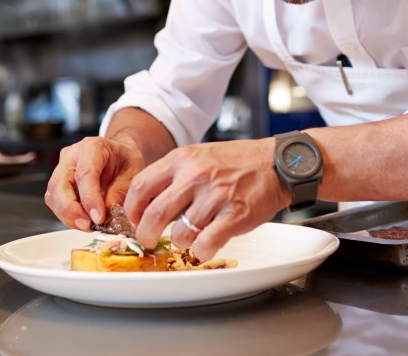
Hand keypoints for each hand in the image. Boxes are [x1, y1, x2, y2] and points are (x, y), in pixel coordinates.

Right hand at [45, 136, 143, 230]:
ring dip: (69, 216)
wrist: (118, 155)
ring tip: (89, 226)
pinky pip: (56, 203)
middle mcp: (71, 156)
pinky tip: (83, 221)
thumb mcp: (132, 172)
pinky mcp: (58, 184)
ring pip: (53, 196)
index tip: (99, 218)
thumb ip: (120, 192)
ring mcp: (61, 169)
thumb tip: (108, 216)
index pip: (85, 174)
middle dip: (71, 210)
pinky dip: (68, 216)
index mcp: (92, 147)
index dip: (90, 198)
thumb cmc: (124, 159)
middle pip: (59, 185)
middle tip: (88, 226)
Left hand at [123, 138, 291, 261]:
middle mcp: (195, 176)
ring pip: (180, 234)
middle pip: (154, 214)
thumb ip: (173, 175)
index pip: (140, 187)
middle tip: (149, 240)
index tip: (134, 219)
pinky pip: (206, 244)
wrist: (275, 163)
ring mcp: (215, 196)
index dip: (132, 209)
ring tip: (191, 236)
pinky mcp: (234, 215)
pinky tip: (206, 246)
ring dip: (181, 242)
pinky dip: (202, 251)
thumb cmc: (237, 162)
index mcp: (181, 159)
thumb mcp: (198, 156)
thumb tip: (147, 203)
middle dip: (146, 234)